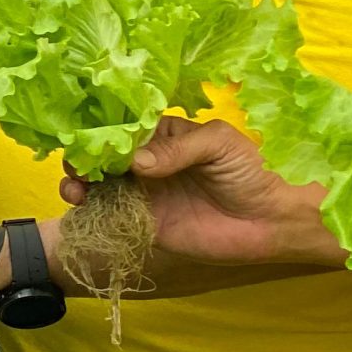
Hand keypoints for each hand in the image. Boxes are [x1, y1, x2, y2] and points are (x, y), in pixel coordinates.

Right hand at [61, 117, 340, 269]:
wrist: (276, 219)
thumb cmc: (253, 169)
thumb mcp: (217, 143)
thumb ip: (176, 148)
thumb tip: (136, 162)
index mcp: (162, 134)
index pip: (122, 127)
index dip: (100, 131)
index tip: (83, 138)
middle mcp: (148, 162)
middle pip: (104, 156)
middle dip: (83, 158)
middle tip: (76, 167)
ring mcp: (146, 193)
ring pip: (100, 184)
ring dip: (79, 182)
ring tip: (75, 189)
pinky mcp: (149, 224)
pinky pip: (114, 215)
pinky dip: (93, 210)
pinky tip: (82, 206)